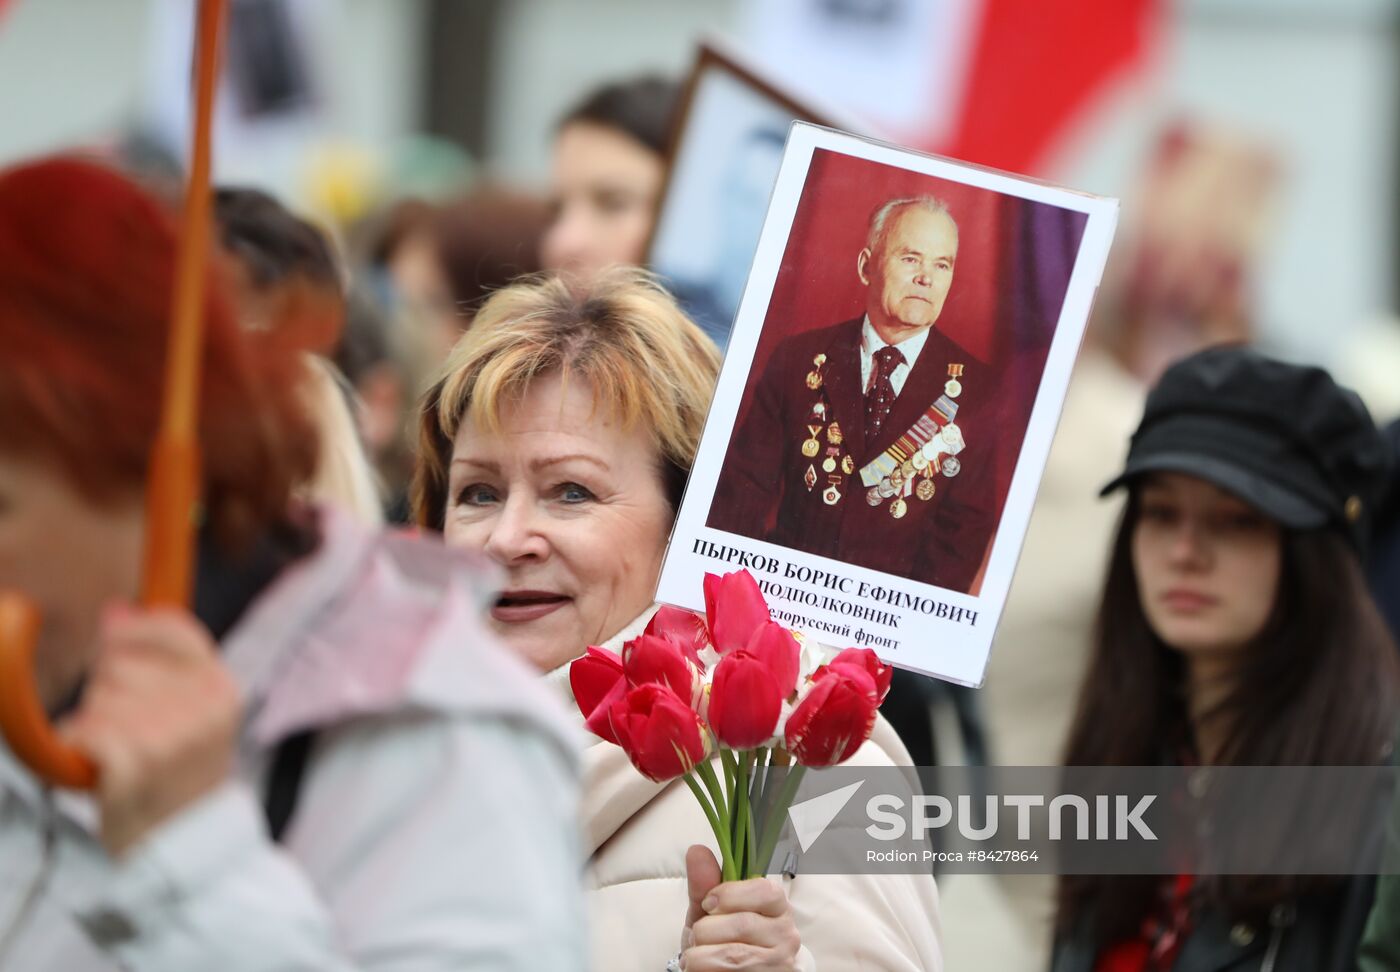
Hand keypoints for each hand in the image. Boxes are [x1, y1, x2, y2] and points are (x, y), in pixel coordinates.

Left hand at [60, 604, 241, 856]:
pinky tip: (100, 769)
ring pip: (97, 697)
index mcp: (222, 688)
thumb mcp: (192, 710)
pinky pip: (82, 730)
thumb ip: (159, 658)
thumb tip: (117, 608)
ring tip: (120, 753)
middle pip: (119, 662)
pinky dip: (79, 749)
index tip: (117, 648)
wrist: (180, 845)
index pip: (172, 627)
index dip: (132, 632)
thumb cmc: (177, 771)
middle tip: (132, 730)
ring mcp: (171, 735)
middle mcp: (204, 706)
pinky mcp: (135, 763)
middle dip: (109, 691)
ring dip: (93, 724)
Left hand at [680, 845, 801, 970]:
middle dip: (705, 930)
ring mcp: (780, 964)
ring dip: (700, 955)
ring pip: (733, 955)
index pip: (765, 891)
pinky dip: (703, 971)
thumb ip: (705, 883)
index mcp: (777, 906)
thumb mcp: (712, 911)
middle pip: (742, 924)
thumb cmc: (724, 938)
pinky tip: (702, 968)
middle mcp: (786, 935)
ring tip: (694, 956)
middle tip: (696, 937)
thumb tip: (696, 850)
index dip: (731, 895)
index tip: (708, 903)